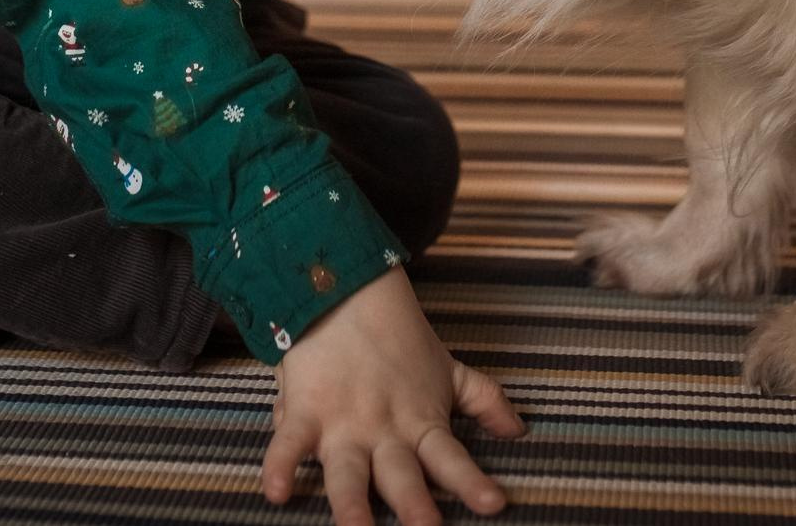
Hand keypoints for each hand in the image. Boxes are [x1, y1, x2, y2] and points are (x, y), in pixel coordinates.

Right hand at [263, 269, 526, 524]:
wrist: (348, 291)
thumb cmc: (401, 340)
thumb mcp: (449, 370)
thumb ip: (484, 400)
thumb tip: (518, 430)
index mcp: (419, 423)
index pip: (450, 459)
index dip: (470, 482)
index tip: (494, 504)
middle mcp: (382, 432)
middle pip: (400, 476)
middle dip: (413, 504)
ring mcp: (342, 425)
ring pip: (347, 473)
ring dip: (350, 503)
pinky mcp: (304, 412)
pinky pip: (289, 443)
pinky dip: (279, 466)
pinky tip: (277, 492)